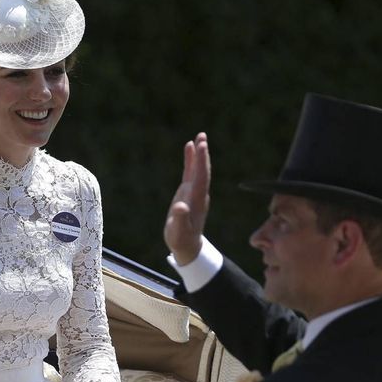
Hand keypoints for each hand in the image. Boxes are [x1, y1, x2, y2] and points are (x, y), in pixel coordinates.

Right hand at [164, 132, 211, 264]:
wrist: (186, 245)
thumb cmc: (181, 239)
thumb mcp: (178, 231)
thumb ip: (179, 219)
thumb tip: (180, 206)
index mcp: (196, 200)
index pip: (201, 177)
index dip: (201, 162)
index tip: (202, 146)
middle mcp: (198, 193)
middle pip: (202, 170)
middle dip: (203, 154)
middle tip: (202, 136)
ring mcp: (194, 191)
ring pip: (198, 169)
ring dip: (199, 153)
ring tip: (199, 137)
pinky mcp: (188, 191)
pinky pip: (191, 172)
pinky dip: (191, 160)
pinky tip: (189, 147)